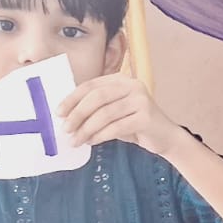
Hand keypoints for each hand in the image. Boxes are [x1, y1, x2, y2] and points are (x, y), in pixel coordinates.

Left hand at [58, 74, 184, 154]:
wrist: (164, 137)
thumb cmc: (134, 124)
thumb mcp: (113, 111)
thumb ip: (95, 108)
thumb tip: (65, 115)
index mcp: (121, 80)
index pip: (91, 86)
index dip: (72, 99)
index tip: (59, 113)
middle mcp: (133, 86)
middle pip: (97, 98)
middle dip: (78, 114)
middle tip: (66, 129)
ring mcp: (142, 101)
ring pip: (105, 114)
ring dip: (87, 129)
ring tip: (76, 141)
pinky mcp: (147, 118)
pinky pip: (117, 127)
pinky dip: (101, 136)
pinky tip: (92, 142)